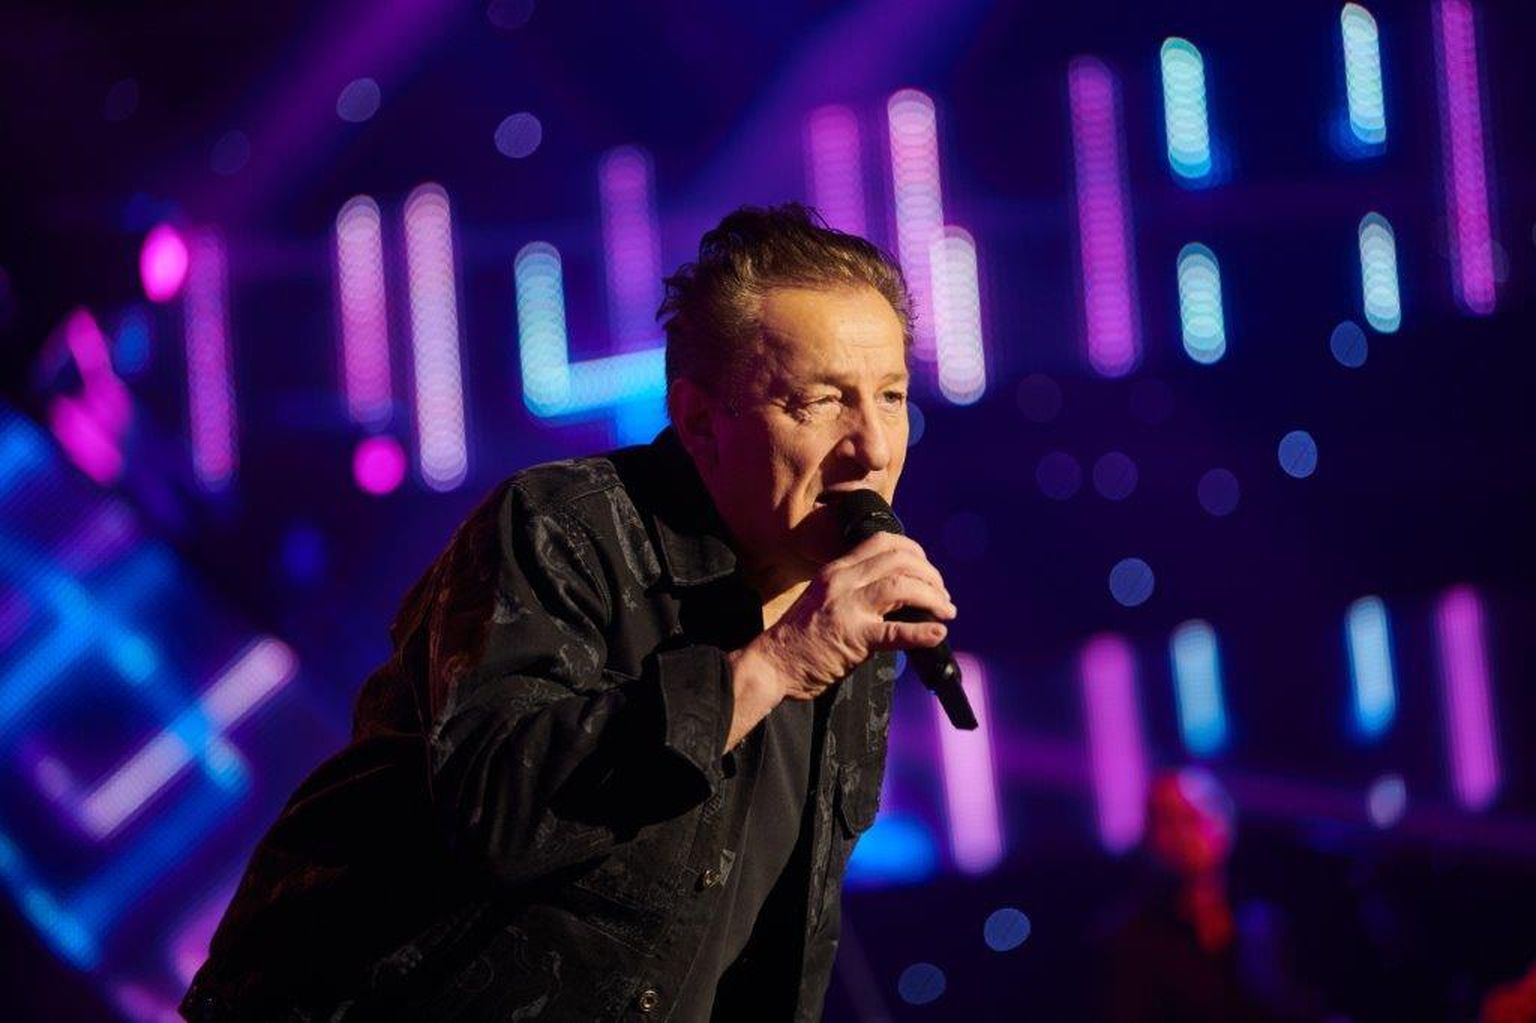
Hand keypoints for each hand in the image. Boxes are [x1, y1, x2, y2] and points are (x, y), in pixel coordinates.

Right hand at [742, 531, 956, 704]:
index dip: (915, 551)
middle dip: (931, 575)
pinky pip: (895, 631)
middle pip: (900, 560)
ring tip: (946, 611)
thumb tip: (896, 597)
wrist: (772, 664)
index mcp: (837, 570)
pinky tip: (937, 633)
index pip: (883, 542)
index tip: (928, 568)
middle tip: (943, 594)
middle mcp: (843, 581)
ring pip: (903, 586)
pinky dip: (921, 632)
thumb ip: (856, 592)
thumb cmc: (800, 638)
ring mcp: (847, 607)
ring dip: (933, 597)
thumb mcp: (825, 599)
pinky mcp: (853, 637)